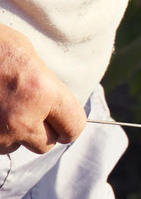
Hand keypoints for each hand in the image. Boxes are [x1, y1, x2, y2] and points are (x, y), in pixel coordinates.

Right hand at [0, 24, 85, 153]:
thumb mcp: (25, 53)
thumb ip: (45, 82)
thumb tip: (57, 105)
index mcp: (42, 91)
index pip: (75, 126)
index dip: (70, 124)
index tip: (64, 123)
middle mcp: (23, 117)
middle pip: (46, 144)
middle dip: (40, 131)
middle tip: (29, 112)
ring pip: (17, 146)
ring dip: (14, 133)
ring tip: (2, 107)